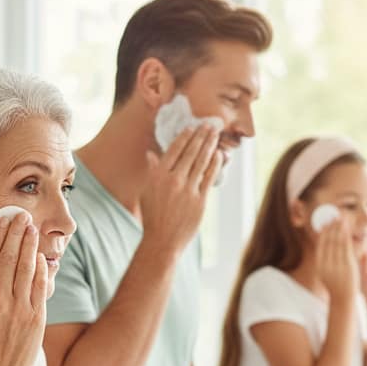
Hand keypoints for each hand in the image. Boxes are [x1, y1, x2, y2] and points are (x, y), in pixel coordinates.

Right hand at [0, 210, 47, 365]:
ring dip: (29, 245)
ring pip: (25, 269)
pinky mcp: (36, 318)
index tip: (2, 221)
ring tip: (32, 228)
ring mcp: (18, 310)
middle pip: (8, 259)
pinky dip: (40, 268)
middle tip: (21, 215)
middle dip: (15, 233)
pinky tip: (40, 255)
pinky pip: (39, 286)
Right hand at [140, 124, 221, 255]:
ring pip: (201, 162)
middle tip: (209, 125)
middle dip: (201, 136)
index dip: (185, 136)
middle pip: (191, 152)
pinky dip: (215, 164)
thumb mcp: (147, 191)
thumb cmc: (153, 216)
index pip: (174, 150)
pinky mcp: (200, 200)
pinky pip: (209, 177)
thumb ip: (152, 171)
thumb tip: (151, 154)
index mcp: (158, 175)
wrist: (162, 241)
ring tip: (216, 135)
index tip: (192, 127)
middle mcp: (173, 180)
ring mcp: (187, 190)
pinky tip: (219, 155)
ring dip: (210, 145)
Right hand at [317, 218, 358, 303]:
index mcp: (320, 265)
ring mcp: (335, 264)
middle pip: (328, 241)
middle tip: (333, 214)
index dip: (323, 232)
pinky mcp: (346, 264)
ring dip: (338, 227)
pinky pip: (344, 246)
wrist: (342, 300)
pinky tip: (346, 227)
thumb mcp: (328, 273)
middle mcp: (325, 263)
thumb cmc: (336, 286)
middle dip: (330, 226)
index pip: (321, 245)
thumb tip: (325, 250)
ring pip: (336, 241)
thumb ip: (327, 262)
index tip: (325, 222)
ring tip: (340, 216)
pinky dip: (344, 235)